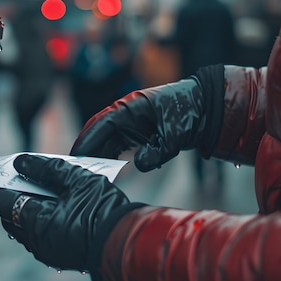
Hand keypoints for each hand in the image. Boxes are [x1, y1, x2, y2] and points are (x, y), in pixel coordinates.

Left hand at [0, 154, 130, 271]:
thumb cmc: (103, 211)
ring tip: (40, 186)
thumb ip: (46, 169)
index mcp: (35, 223)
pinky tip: (55, 203)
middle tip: (19, 176)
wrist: (128, 243)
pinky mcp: (61, 255)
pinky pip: (40, 234)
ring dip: (26, 207)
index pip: (3, 201)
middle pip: (10, 216)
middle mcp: (36, 241)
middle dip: (11, 195)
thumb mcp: (77, 179)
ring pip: (25, 227)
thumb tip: (22, 162)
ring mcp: (48, 251)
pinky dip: (40, 218)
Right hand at [70, 66, 223, 171]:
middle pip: (98, 133)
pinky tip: (105, 170)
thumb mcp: (174, 134)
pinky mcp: (136, 132)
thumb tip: (141, 165)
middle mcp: (126, 113)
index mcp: (130, 107)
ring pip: (106, 140)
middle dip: (86, 150)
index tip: (75, 156)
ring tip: (87, 173)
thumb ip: (157, 151)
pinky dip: (110, 157)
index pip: (101, 124)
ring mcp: (130, 122)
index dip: (86, 140)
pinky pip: (117, 145)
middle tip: (74, 169)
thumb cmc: (188, 112)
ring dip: (97, 155)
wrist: (205, 108)